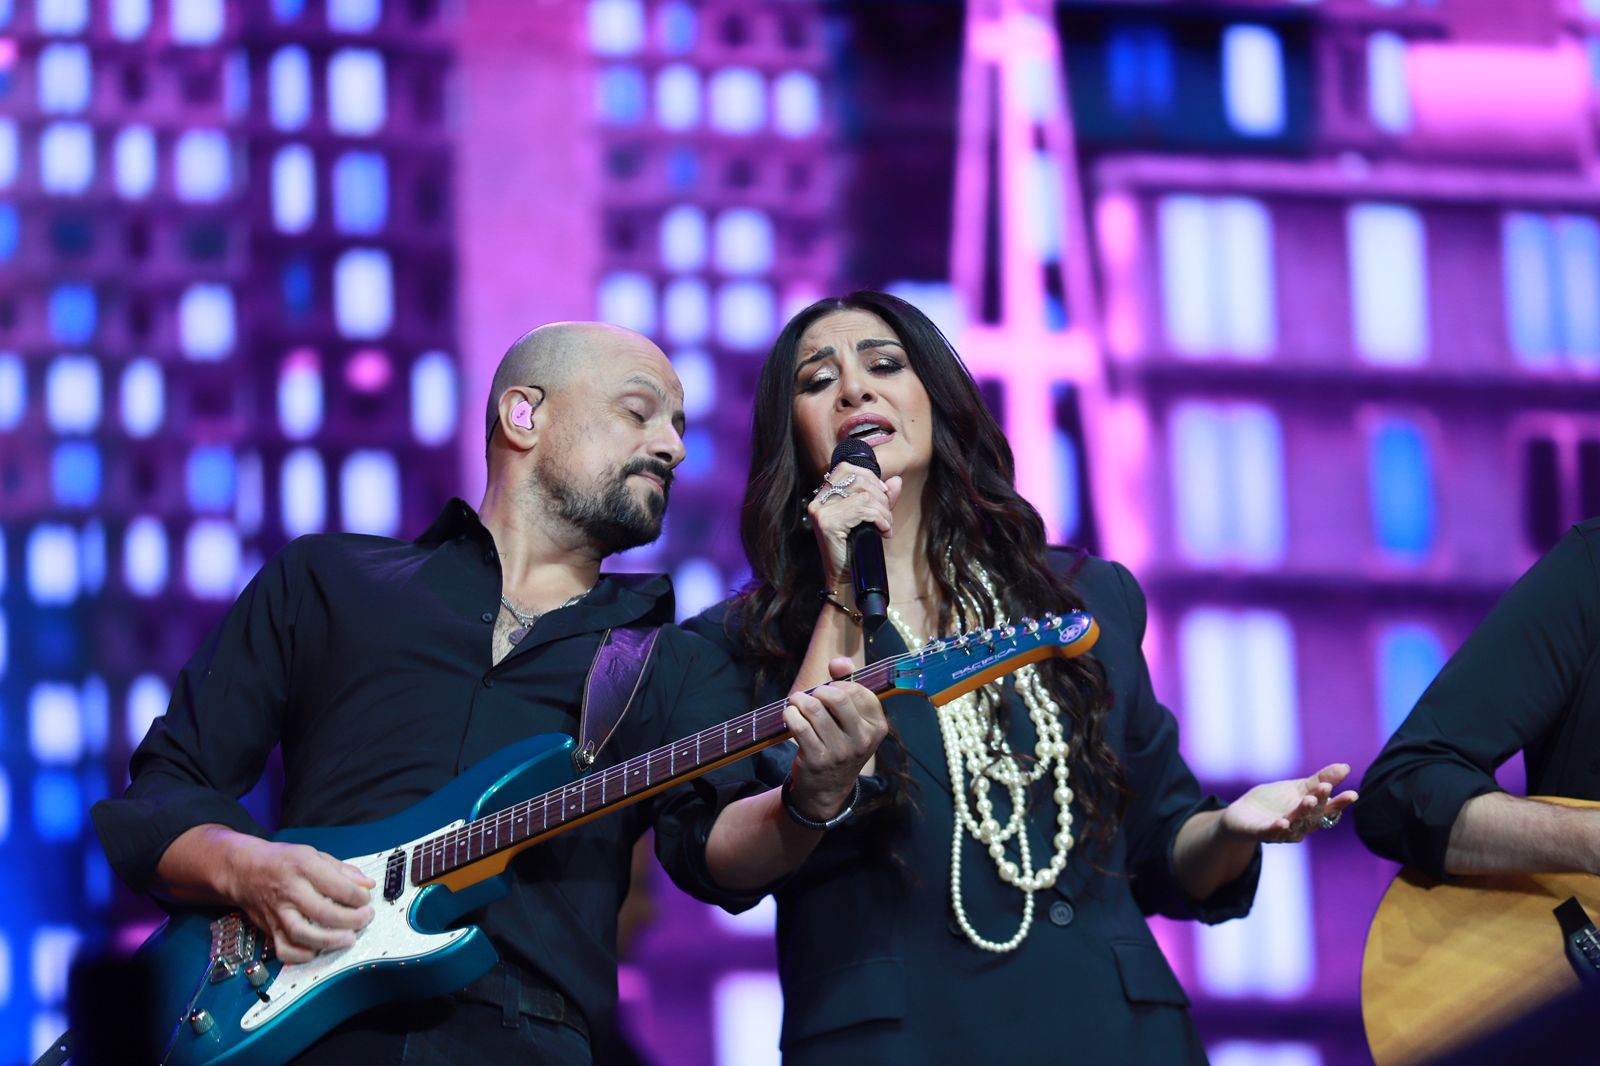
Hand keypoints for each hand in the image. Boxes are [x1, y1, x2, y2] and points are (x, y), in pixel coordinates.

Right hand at [222, 837, 375, 963]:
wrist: (244, 871)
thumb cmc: (283, 861)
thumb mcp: (314, 855)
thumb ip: (342, 870)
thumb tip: (367, 885)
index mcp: (303, 866)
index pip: (336, 885)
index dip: (358, 896)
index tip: (366, 900)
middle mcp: (289, 890)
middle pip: (322, 912)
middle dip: (350, 919)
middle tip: (365, 919)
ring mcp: (278, 912)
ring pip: (303, 934)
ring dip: (330, 940)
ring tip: (349, 939)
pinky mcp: (269, 929)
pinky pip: (285, 949)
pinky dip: (303, 955)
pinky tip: (319, 949)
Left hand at [781, 656, 888, 822]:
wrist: (828, 788)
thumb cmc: (840, 743)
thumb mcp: (853, 719)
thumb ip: (849, 683)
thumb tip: (839, 661)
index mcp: (877, 726)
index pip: (858, 689)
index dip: (838, 683)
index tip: (829, 690)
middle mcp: (862, 739)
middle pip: (837, 696)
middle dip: (818, 691)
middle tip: (811, 697)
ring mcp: (840, 751)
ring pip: (814, 709)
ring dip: (800, 700)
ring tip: (797, 703)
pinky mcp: (817, 759)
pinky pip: (799, 725)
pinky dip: (790, 714)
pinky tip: (790, 715)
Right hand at [807, 463, 902, 591]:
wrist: (846, 580)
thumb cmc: (857, 549)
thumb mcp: (871, 518)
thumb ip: (882, 498)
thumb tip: (896, 480)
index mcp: (823, 496)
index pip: (846, 468)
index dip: (869, 476)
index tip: (883, 494)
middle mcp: (818, 501)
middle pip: (859, 480)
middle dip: (881, 497)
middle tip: (887, 518)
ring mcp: (821, 512)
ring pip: (864, 496)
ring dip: (884, 511)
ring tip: (886, 526)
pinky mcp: (828, 524)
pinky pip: (864, 510)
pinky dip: (881, 519)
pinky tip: (884, 531)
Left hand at [1221, 763, 1358, 843]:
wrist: (1243, 815)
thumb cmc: (1275, 802)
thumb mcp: (1298, 788)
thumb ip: (1321, 780)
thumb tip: (1346, 767)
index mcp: (1310, 814)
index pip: (1328, 809)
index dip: (1340, 803)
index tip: (1353, 794)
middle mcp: (1299, 825)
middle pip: (1312, 815)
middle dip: (1320, 803)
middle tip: (1324, 788)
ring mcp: (1280, 831)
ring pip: (1294, 824)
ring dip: (1301, 813)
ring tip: (1309, 800)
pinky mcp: (1259, 832)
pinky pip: (1269, 832)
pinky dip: (1277, 828)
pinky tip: (1283, 822)